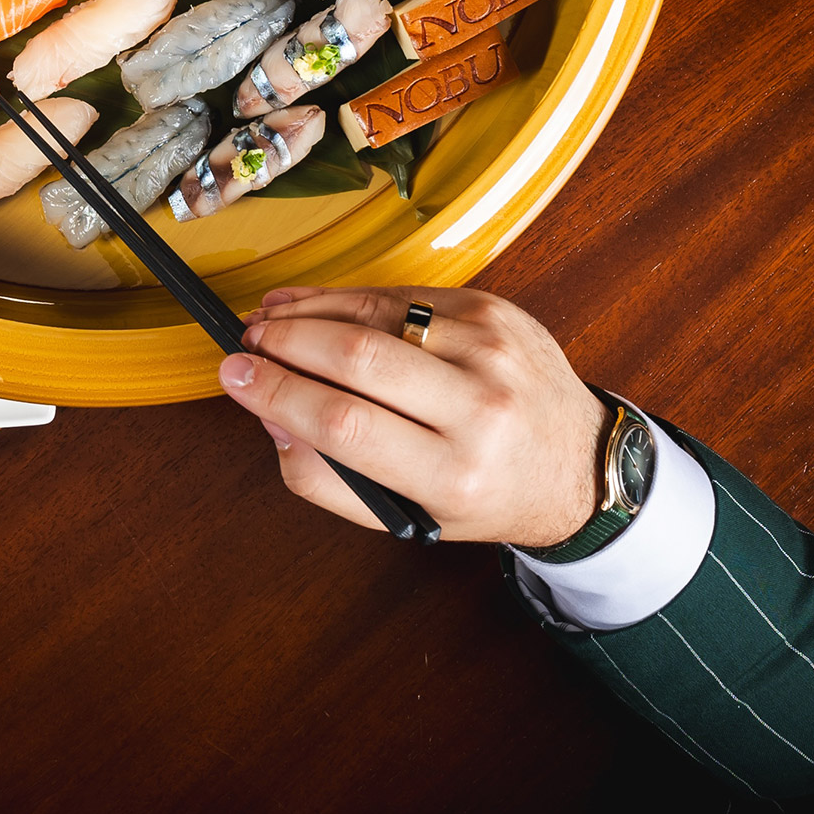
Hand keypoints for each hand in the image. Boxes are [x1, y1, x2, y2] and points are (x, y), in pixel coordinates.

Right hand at [215, 286, 606, 544]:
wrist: (580, 462)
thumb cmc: (486, 492)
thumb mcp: (406, 516)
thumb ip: (324, 476)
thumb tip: (269, 413)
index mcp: (457, 474)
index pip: (345, 423)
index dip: (275, 393)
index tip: (233, 375)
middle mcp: (481, 409)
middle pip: (357, 358)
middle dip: (284, 342)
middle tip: (247, 342)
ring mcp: (493, 351)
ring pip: (375, 316)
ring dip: (308, 312)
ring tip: (270, 320)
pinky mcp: (493, 310)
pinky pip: (402, 296)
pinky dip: (347, 299)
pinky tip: (313, 306)